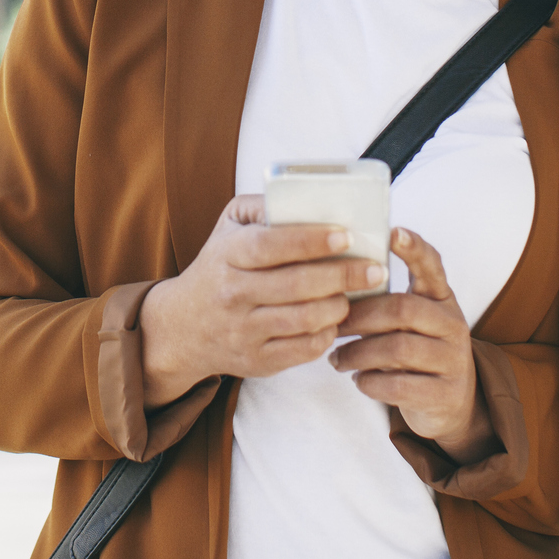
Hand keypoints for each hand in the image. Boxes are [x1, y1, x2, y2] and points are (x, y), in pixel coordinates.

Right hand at [139, 194, 386, 406]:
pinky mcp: (256, 360)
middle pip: (296, 286)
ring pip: (304, 320)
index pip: (270, 246)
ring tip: (355, 294)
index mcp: (227, 255)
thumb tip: (308, 198)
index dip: (310, 241)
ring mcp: (243, 330)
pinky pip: (303, 350)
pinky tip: (334, 320)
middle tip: (374, 269)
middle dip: (343, 276)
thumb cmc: (219, 265)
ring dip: (339, 306)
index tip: (345, 236)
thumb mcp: (229, 225)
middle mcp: (232, 294)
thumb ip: (264, 206)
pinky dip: (327, 334)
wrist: (183, 325)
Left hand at [330, 227, 494, 463]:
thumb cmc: (416, 351)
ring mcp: (453, 360)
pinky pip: (399, 385)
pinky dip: (370, 382)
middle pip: (402, 309)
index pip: (432, 266)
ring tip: (336, 359)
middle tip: (332, 328)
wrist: (450, 403)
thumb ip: (386, 301)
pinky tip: (358, 379)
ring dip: (358, 354)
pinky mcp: (445, 394)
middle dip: (360, 317)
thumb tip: (334, 280)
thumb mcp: (411, 322)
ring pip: (398, 349)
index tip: (393, 232)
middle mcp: (453, 324)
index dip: (414, 248)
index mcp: (441, 298)